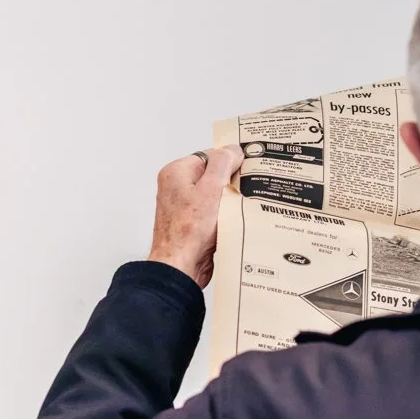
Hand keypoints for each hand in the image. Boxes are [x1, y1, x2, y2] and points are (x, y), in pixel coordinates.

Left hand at [148, 145, 243, 287]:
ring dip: (229, 203)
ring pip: (217, 195)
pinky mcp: (193, 223)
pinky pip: (215, 211)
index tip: (242, 172)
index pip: (211, 155)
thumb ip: (222, 164)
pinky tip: (230, 223)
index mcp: (176, 173)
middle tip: (238, 194)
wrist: (180, 268)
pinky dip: (225, 216)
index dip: (229, 164)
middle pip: (214, 175)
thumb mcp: (211, 190)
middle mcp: (177, 188)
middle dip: (230, 184)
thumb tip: (232, 150)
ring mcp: (184, 206)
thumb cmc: (188, 234)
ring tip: (232, 211)